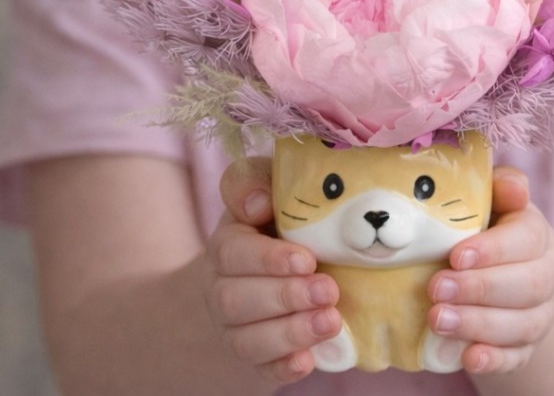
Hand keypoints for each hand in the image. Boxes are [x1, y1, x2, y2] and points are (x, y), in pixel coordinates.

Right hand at [203, 157, 341, 385]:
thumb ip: (256, 181)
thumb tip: (258, 203)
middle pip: (236, 300)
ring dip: (291, 332)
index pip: (232, 252)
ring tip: (331, 321)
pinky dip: (283, 368)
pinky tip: (308, 361)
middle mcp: (222, 287)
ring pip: (246, 340)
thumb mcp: (268, 190)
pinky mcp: (254, 360)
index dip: (268, 259)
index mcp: (227, 243)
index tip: (307, 259)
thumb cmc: (280, 222)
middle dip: (285, 297)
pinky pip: (260, 371)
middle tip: (328, 290)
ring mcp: (234, 327)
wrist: (271, 273)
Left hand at [426, 165, 553, 373]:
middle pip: (528, 286)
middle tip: (436, 289)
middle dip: (479, 289)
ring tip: (437, 320)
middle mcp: (546, 275)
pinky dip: (494, 360)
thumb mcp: (493, 200)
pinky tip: (467, 358)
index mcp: (536, 234)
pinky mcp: (525, 346)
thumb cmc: (486, 226)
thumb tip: (514, 188)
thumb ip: (502, 187)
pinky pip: (517, 358)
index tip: (456, 256)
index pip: (526, 240)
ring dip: (478, 324)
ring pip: (522, 324)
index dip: (493, 250)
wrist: (503, 269)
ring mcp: (539, 314)